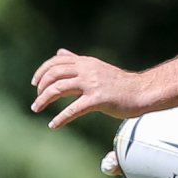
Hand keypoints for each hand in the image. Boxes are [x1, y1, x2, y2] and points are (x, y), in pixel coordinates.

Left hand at [30, 49, 147, 127]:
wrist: (143, 92)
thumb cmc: (121, 83)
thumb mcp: (96, 67)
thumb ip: (76, 61)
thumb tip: (59, 52)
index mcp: (85, 63)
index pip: (55, 62)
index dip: (41, 71)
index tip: (35, 84)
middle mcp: (87, 70)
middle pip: (54, 74)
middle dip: (40, 88)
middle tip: (37, 101)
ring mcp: (92, 84)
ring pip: (58, 89)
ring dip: (44, 100)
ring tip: (37, 109)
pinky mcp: (98, 100)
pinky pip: (73, 109)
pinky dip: (60, 118)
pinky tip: (53, 125)